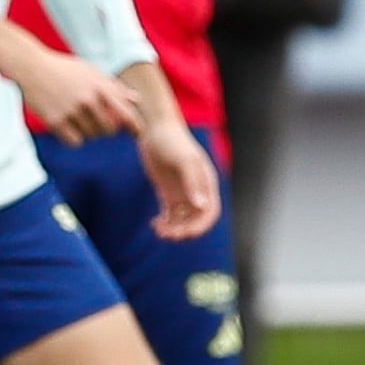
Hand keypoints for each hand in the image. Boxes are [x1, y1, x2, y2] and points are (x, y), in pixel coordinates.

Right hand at [10, 45, 140, 142]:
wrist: (31, 67)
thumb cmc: (64, 69)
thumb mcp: (92, 72)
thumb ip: (114, 87)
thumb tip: (136, 100)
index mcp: (101, 87)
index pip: (126, 114)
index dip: (135, 127)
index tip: (137, 135)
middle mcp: (88, 99)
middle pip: (109, 130)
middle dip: (107, 130)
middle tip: (100, 125)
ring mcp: (71, 111)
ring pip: (91, 136)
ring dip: (89, 132)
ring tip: (79, 120)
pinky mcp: (55, 121)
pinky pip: (75, 141)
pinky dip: (74, 138)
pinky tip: (69, 128)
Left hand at [138, 121, 222, 240]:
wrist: (156, 129)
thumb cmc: (172, 141)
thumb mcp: (184, 160)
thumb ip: (193, 182)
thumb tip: (201, 206)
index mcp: (206, 184)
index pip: (210, 213)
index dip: (200, 226)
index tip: (184, 234)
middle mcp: (197, 191)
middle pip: (196, 220)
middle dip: (184, 230)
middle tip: (166, 235)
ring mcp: (182, 192)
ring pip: (183, 220)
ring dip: (173, 229)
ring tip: (158, 230)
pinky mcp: (168, 192)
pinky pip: (170, 214)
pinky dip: (164, 223)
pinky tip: (154, 224)